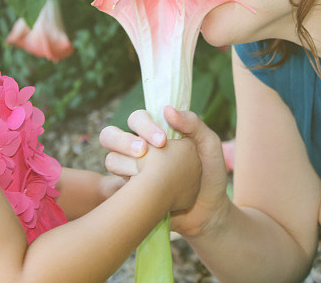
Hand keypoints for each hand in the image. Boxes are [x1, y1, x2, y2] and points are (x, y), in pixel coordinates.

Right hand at [100, 107, 229, 236]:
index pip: (137, 119)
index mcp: (156, 134)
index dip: (144, 125)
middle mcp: (139, 150)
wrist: (209, 211)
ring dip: (123, 164)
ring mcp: (132, 172)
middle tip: (143, 152)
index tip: (163, 141)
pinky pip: (114, 188)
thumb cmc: (209, 173)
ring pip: (111, 160)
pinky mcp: (130, 194)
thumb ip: (192, 123)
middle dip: (123, 141)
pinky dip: (124, 186)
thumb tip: (166, 109)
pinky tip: (141, 194)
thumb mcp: (208, 145)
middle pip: (111, 135)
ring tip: (142, 175)